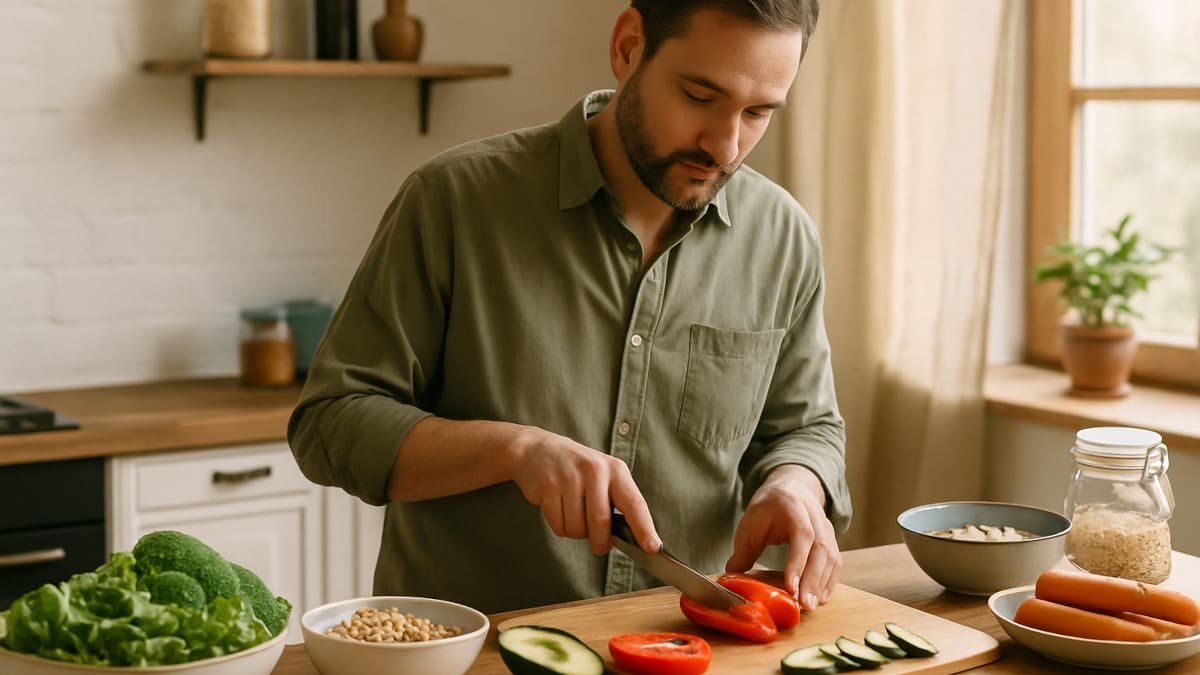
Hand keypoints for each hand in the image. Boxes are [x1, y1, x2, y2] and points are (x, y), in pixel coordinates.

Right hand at [510, 426, 660, 555]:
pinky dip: (560, 526)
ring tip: (572, 512)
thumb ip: (618, 503)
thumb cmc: (578, 470)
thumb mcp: (604, 476)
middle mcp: (594, 471)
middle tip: (599, 545)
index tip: (652, 548)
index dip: (644, 529)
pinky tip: (558, 508)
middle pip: (601, 523)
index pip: (634, 503)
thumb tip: (633, 540)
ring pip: (577, 529)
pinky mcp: (548, 487)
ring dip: (576, 532)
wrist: (538, 450)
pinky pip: (559, 526)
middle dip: (600, 542)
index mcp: (615, 470)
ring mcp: (569, 478)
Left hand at [725, 465, 839, 610]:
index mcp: (793, 508)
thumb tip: (731, 578)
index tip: (791, 587)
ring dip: (822, 583)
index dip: (798, 562)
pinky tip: (820, 598)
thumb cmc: (768, 508)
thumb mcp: (750, 525)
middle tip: (803, 604)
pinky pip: (835, 562)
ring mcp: (826, 528)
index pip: (801, 536)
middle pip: (820, 549)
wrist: (791, 489)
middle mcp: (815, 517)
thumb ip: (743, 552)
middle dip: (812, 579)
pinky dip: (829, 581)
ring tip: (811, 605)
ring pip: (831, 557)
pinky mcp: (831, 540)